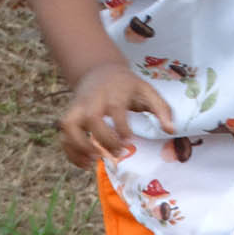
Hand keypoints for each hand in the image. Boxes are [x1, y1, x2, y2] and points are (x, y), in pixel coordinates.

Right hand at [60, 62, 174, 169]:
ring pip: (70, 127)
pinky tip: (86, 164)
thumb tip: (170, 130)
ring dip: (79, 146)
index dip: (121, 126)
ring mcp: (78, 108)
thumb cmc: (127, 86)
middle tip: (118, 153)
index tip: (128, 141)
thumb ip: (161, 109)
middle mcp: (93, 101)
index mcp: (114, 93)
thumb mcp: (147, 90)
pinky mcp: (69, 117)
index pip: (115, 109)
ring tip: (95, 160)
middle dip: (104, 139)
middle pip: (92, 119)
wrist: (98, 71)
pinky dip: (70, 152)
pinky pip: (63, 136)